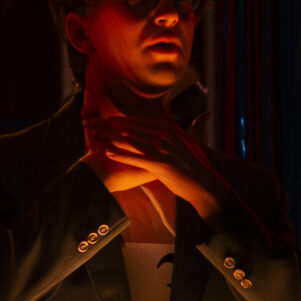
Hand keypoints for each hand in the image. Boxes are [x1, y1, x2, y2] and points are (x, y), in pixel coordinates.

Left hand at [86, 111, 221, 215]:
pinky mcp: (159, 164)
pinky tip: (107, 153)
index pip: (142, 121)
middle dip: (113, 127)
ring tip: (96, 137)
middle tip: (97, 126)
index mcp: (171, 128)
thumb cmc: (198, 165)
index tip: (111, 120)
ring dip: (111, 138)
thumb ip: (193, 128)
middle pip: (133, 128)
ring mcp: (162, 149)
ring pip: (131, 141)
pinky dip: (119, 154)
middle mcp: (165, 135)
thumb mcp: (194, 141)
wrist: (204, 183)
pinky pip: (134, 157)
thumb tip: (201, 117)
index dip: (124, 120)